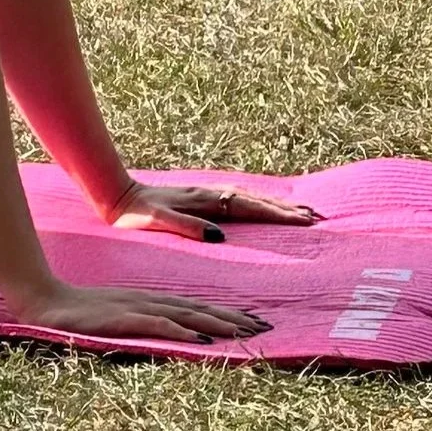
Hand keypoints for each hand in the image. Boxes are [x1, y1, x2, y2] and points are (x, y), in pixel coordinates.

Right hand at [13, 277, 269, 344]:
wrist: (46, 299)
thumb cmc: (77, 312)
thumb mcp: (115, 317)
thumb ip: (140, 322)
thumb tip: (168, 335)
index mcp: (149, 300)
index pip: (195, 306)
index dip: (226, 313)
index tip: (254, 322)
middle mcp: (149, 301)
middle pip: (199, 308)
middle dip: (234, 318)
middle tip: (265, 328)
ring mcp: (137, 308)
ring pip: (186, 315)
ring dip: (218, 323)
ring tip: (246, 332)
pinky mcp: (123, 318)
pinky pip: (158, 324)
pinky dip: (182, 330)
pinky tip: (201, 338)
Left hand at [103, 180, 320, 243]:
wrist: (115, 197)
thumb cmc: (134, 215)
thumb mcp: (158, 222)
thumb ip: (187, 227)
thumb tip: (220, 236)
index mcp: (204, 200)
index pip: (249, 207)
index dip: (277, 214)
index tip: (303, 221)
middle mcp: (209, 194)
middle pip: (255, 199)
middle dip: (286, 209)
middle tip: (316, 217)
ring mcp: (205, 194)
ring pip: (248, 197)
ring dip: (274, 205)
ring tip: (300, 212)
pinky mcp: (199, 199)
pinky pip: (236, 200)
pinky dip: (256, 203)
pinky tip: (263, 208)